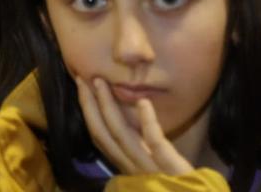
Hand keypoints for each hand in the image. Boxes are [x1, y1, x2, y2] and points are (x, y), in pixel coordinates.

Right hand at [75, 76, 194, 176]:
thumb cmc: (179, 189)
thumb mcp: (154, 170)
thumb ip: (142, 150)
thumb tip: (132, 117)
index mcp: (128, 169)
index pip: (100, 139)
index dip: (88, 113)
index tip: (83, 87)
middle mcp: (132, 169)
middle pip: (104, 135)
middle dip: (90, 106)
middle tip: (82, 79)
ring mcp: (150, 170)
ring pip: (122, 136)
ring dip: (109, 107)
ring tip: (102, 83)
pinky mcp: (172, 170)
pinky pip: (156, 144)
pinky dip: (148, 122)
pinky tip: (143, 102)